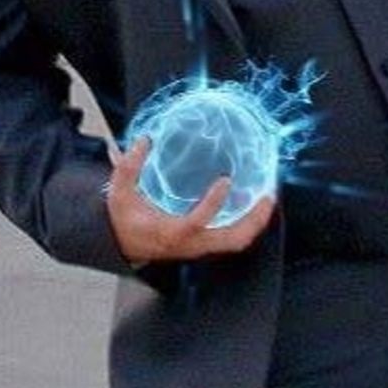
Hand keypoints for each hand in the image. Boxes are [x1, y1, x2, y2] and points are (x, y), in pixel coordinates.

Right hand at [106, 134, 276, 264]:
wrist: (124, 244)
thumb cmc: (125, 219)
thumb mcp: (120, 192)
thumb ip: (129, 166)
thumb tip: (144, 141)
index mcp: (171, 232)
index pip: (197, 221)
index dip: (213, 202)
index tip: (225, 180)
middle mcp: (191, 243)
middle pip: (232, 240)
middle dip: (254, 219)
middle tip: (267, 195)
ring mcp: (200, 247)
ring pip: (237, 242)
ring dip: (255, 222)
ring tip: (267, 198)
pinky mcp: (204, 245)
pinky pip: (232, 239)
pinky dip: (247, 223)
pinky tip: (252, 204)